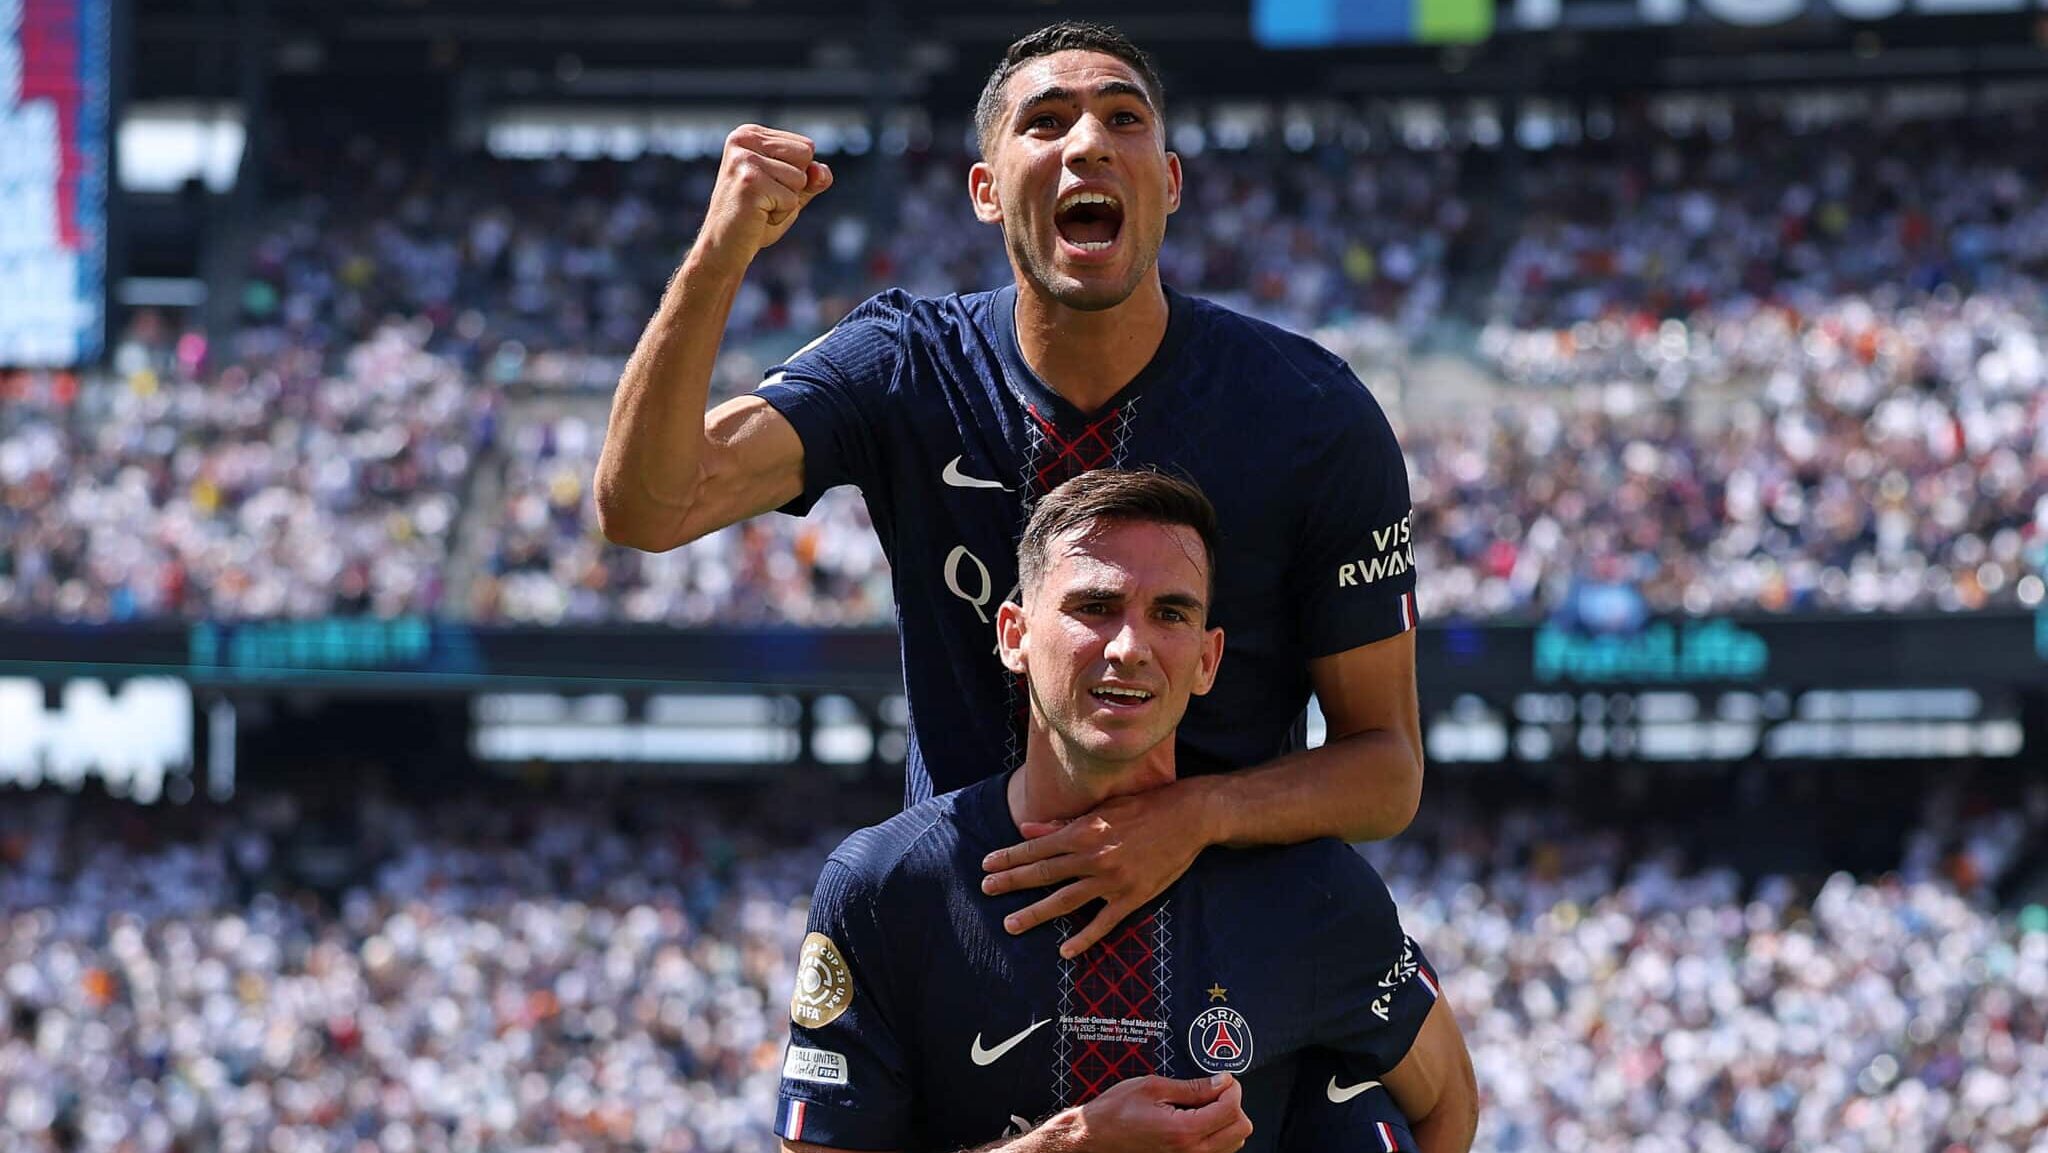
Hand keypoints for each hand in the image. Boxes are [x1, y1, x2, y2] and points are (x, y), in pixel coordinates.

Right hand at [691, 125, 833, 276]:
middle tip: (763, 199)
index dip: (796, 175)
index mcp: (750, 134)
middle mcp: (743, 138)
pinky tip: (756, 215)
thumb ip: (812, 178)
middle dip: (794, 186)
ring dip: (786, 202)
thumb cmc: (756, 219)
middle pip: (805, 156)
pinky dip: (780, 215)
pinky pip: (792, 199)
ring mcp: (744, 159)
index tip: (767, 187)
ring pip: (800, 178)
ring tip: (759, 207)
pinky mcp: (749, 182)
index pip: (806, 146)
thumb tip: (822, 172)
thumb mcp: (790, 192)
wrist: (724, 248)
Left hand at [982, 780, 1215, 958]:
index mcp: (1084, 832)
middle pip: (1043, 874)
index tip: (987, 865)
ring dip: (1034, 914)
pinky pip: (1103, 924)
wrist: (1188, 818)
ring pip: (1064, 901)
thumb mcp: (1102, 809)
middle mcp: (1093, 857)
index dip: (1009, 857)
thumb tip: (1027, 829)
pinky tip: (1064, 951)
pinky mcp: (1132, 898)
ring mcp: (1112, 880)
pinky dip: (1083, 940)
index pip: (1036, 847)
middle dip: (1011, 882)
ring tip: (1011, 924)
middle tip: (986, 890)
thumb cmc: (1144, 808)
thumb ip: (1063, 824)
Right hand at [1063, 1074, 1250, 1152]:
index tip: (1222, 1078)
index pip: (1231, 1109)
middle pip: (1240, 1129)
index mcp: (1184, 1131)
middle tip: (1214, 1090)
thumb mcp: (1152, 1087)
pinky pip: (1217, 1152)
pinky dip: (1217, 1134)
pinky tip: (1198, 1120)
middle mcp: (1191, 1152)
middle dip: (1233, 1104)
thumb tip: (1222, 1081)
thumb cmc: (1115, 1113)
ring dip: (1227, 1121)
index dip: (1231, 1087)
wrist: (1094, 1139)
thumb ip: (1193, 1087)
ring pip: (1233, 1142)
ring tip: (1204, 1106)